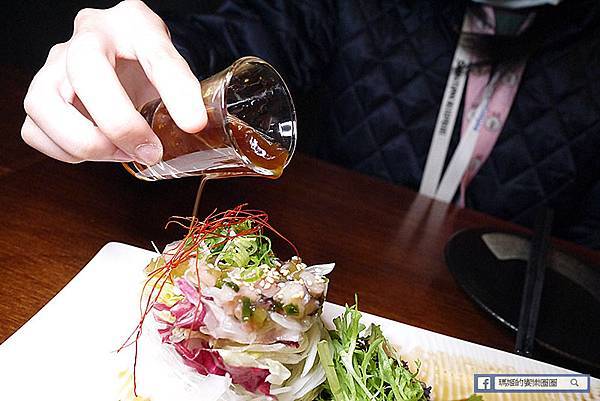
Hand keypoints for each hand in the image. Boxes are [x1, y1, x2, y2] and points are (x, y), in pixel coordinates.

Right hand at [21, 0, 206, 163]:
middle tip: (149, 151)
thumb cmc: (147, 63)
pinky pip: (35, 131)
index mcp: (131, 23)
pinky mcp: (41, 97)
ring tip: (122, 152)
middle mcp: (85, 37)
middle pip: (84, 71)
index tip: (193, 124)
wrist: (126, 59)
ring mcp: (55, 66)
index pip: (154, 52)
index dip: (175, 91)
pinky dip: (66, 151)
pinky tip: (100, 149)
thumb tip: (193, 126)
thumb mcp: (175, 68)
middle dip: (118, 123)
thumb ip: (185, 90)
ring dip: (85, 142)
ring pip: (43, 104)